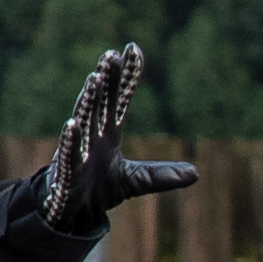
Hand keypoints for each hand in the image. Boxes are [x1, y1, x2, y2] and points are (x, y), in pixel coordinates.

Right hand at [42, 44, 197, 233]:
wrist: (71, 213)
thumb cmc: (98, 188)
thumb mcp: (135, 181)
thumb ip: (160, 175)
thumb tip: (196, 173)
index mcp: (108, 133)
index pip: (119, 99)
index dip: (126, 76)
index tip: (133, 48)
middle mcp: (92, 136)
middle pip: (100, 102)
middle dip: (105, 80)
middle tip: (110, 55)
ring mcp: (78, 151)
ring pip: (84, 120)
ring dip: (89, 100)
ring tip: (95, 78)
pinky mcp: (66, 171)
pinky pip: (68, 152)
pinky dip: (71, 139)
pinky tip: (72, 124)